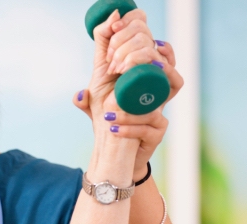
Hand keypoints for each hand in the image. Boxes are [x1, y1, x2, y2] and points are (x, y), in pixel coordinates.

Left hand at [72, 10, 183, 178]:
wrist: (116, 155)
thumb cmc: (109, 124)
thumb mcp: (97, 106)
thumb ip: (86, 97)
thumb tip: (79, 95)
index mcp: (145, 81)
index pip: (158, 55)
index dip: (147, 46)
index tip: (120, 55)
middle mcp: (157, 95)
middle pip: (168, 70)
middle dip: (142, 66)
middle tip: (116, 76)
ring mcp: (160, 114)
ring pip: (155, 104)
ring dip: (130, 110)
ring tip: (109, 115)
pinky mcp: (158, 134)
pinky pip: (149, 127)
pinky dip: (129, 127)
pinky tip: (113, 129)